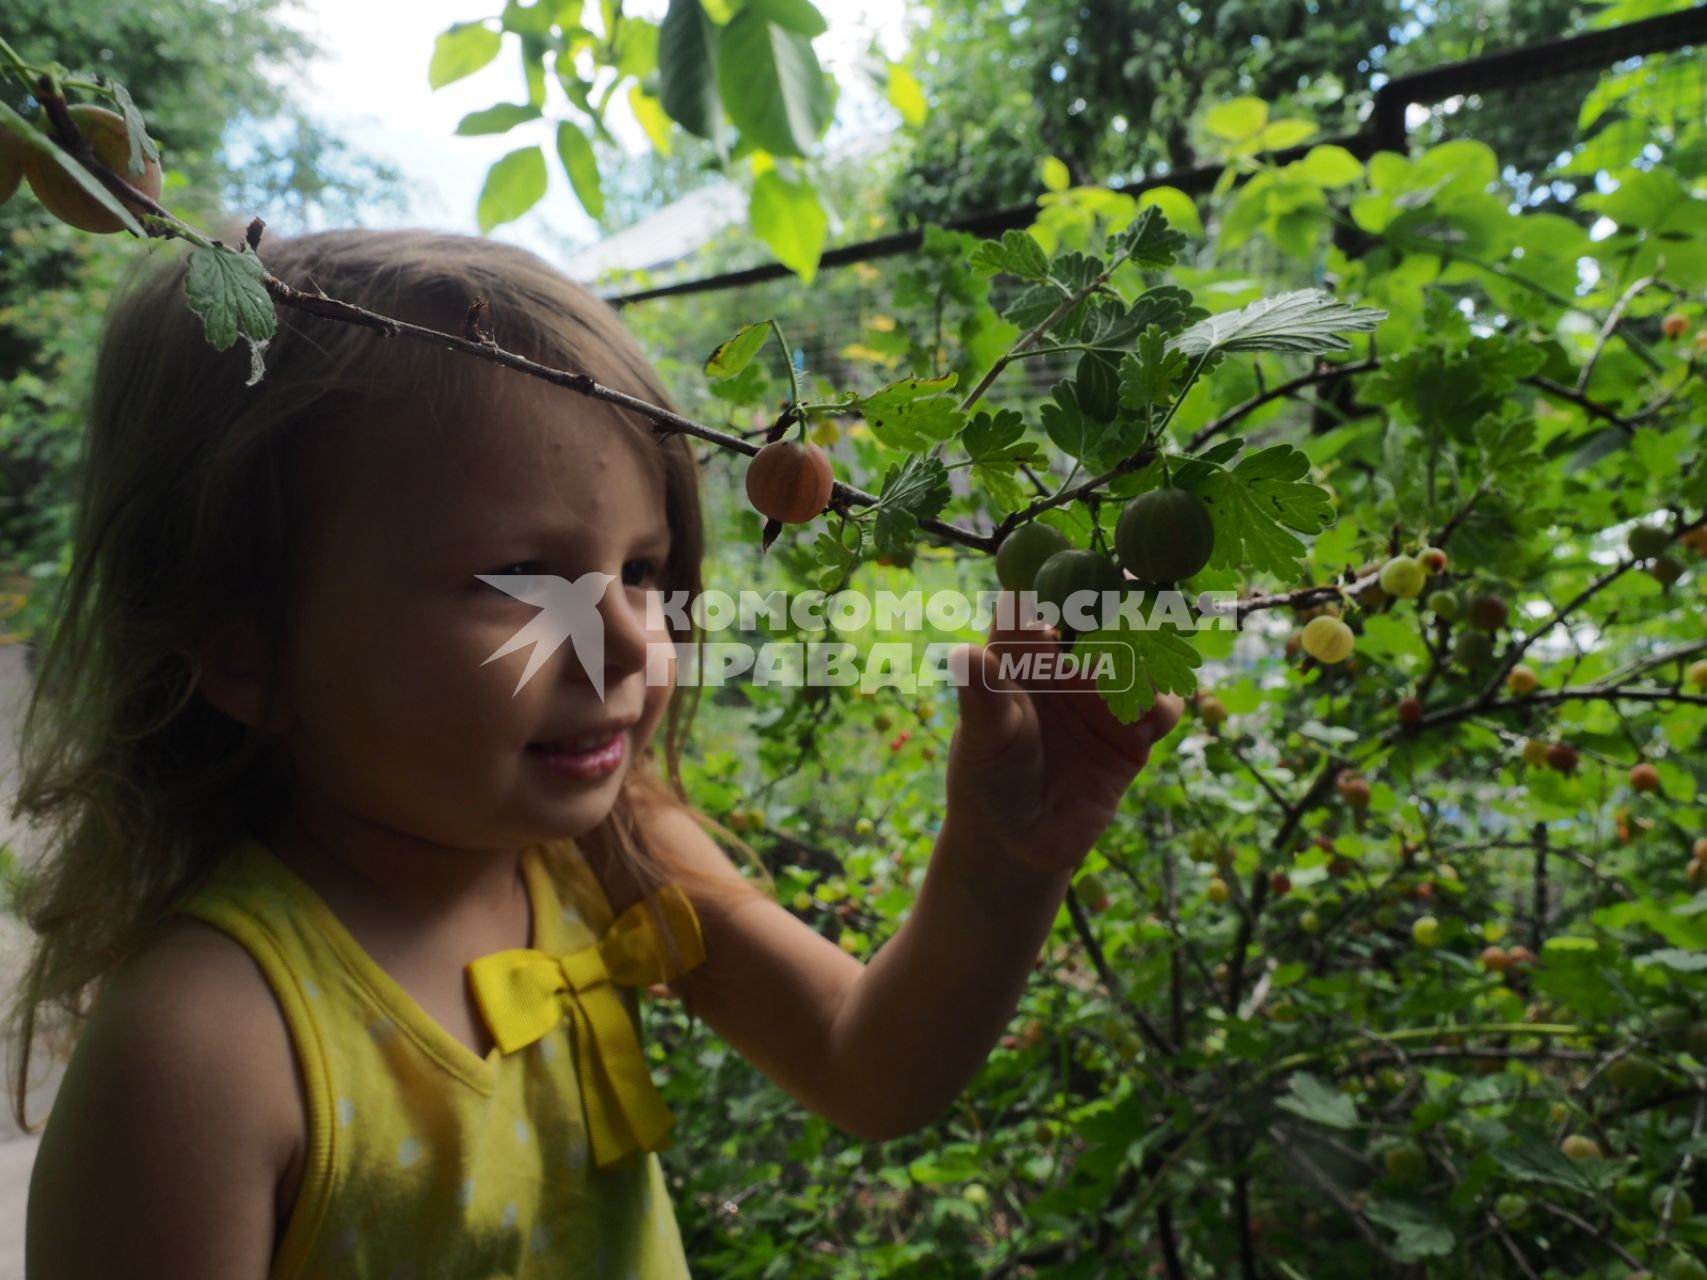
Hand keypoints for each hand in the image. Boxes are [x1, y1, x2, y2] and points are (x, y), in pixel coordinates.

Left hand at [942, 590, 1182, 880]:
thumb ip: (983, 696)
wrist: (1017, 845)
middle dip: (1126, 608)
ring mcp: (1103, 698)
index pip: (1045, 601)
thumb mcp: (984, 737)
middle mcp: (1068, 666)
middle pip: (1105, 621)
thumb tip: (964, 654)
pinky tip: (1149, 718)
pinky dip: (1163, 704)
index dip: (1066, 581)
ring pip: (1142, 659)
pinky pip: (1161, 707)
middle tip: (1144, 596)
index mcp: (1024, 654)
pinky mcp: (1133, 735)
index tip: (1088, 569)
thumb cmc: (985, 778)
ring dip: (1152, 655)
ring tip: (1148, 664)